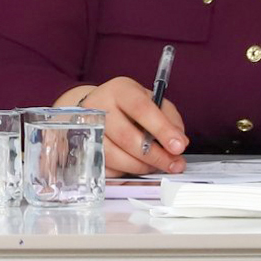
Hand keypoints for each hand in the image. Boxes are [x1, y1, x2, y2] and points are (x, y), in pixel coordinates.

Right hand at [63, 75, 187, 176]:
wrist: (96, 108)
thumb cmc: (129, 106)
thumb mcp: (153, 101)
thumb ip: (170, 119)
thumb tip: (179, 143)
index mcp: (119, 90)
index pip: (141, 109)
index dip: (162, 129)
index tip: (179, 146)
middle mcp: (98, 106)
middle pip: (126, 136)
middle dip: (154, 155)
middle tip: (173, 164)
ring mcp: (85, 128)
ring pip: (114, 155)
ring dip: (140, 166)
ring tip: (156, 165)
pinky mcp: (81, 147)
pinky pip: (105, 166)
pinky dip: (125, 171)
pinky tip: (137, 166)